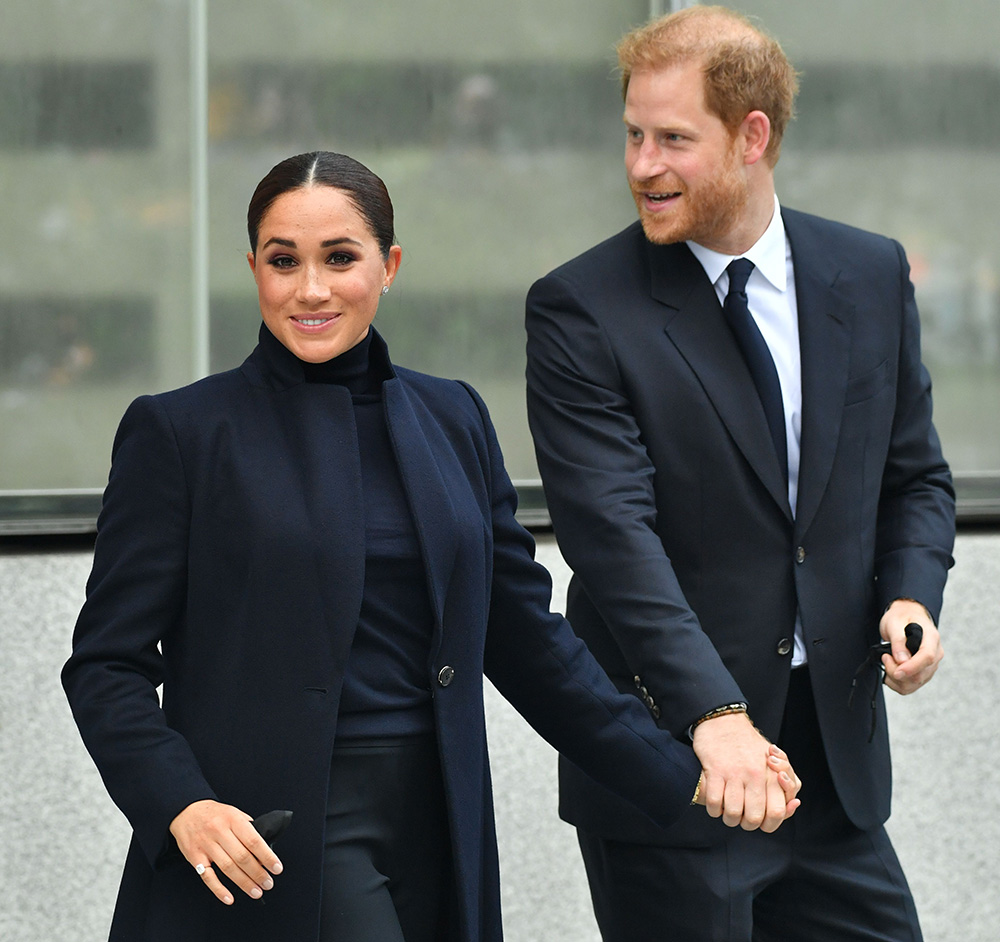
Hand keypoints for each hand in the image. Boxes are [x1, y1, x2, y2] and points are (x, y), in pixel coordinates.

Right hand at [169, 799, 282, 904]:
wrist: (186, 811)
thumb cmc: (215, 814)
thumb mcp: (234, 813)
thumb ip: (248, 827)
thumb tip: (266, 847)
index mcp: (233, 819)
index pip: (254, 841)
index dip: (267, 857)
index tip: (276, 868)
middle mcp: (219, 832)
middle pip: (242, 857)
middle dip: (258, 873)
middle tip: (268, 884)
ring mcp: (206, 845)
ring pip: (227, 868)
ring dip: (244, 883)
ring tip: (256, 892)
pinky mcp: (194, 857)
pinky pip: (208, 877)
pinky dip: (219, 890)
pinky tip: (230, 898)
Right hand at [692, 712, 796, 831]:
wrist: (724, 721)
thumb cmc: (750, 745)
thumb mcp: (776, 760)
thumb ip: (788, 784)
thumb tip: (794, 804)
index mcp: (772, 774)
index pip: (778, 813)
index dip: (769, 824)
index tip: (761, 820)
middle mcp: (755, 775)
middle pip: (754, 818)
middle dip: (747, 824)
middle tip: (743, 818)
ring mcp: (734, 773)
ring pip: (733, 814)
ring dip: (729, 819)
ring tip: (728, 812)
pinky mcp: (714, 770)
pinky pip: (714, 802)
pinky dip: (714, 809)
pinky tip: (716, 804)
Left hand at [879, 599, 942, 694]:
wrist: (906, 617)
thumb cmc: (901, 617)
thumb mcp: (894, 623)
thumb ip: (898, 641)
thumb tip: (901, 660)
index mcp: (932, 638)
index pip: (927, 657)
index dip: (912, 667)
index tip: (896, 671)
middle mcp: (936, 653)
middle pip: (920, 675)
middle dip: (896, 671)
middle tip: (885, 657)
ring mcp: (930, 665)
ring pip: (914, 684)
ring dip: (895, 678)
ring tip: (887, 660)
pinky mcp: (923, 673)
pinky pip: (910, 687)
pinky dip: (896, 683)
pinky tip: (890, 671)